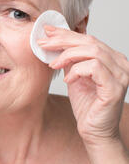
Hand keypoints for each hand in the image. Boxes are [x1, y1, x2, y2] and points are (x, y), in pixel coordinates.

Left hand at [37, 25, 128, 145]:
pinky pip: (95, 67)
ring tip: (53, 64)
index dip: (66, 33)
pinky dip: (77, 70)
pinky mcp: (115, 87)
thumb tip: (54, 40)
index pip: (89, 39)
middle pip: (90, 41)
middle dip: (63, 40)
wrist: (94, 131)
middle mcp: (120, 64)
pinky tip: (68, 79)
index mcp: (112, 59)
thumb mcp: (74, 76)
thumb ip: (70, 59)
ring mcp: (121, 75)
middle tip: (43, 43)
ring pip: (92, 51)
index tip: (47, 32)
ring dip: (67, 55)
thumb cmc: (86, 106)